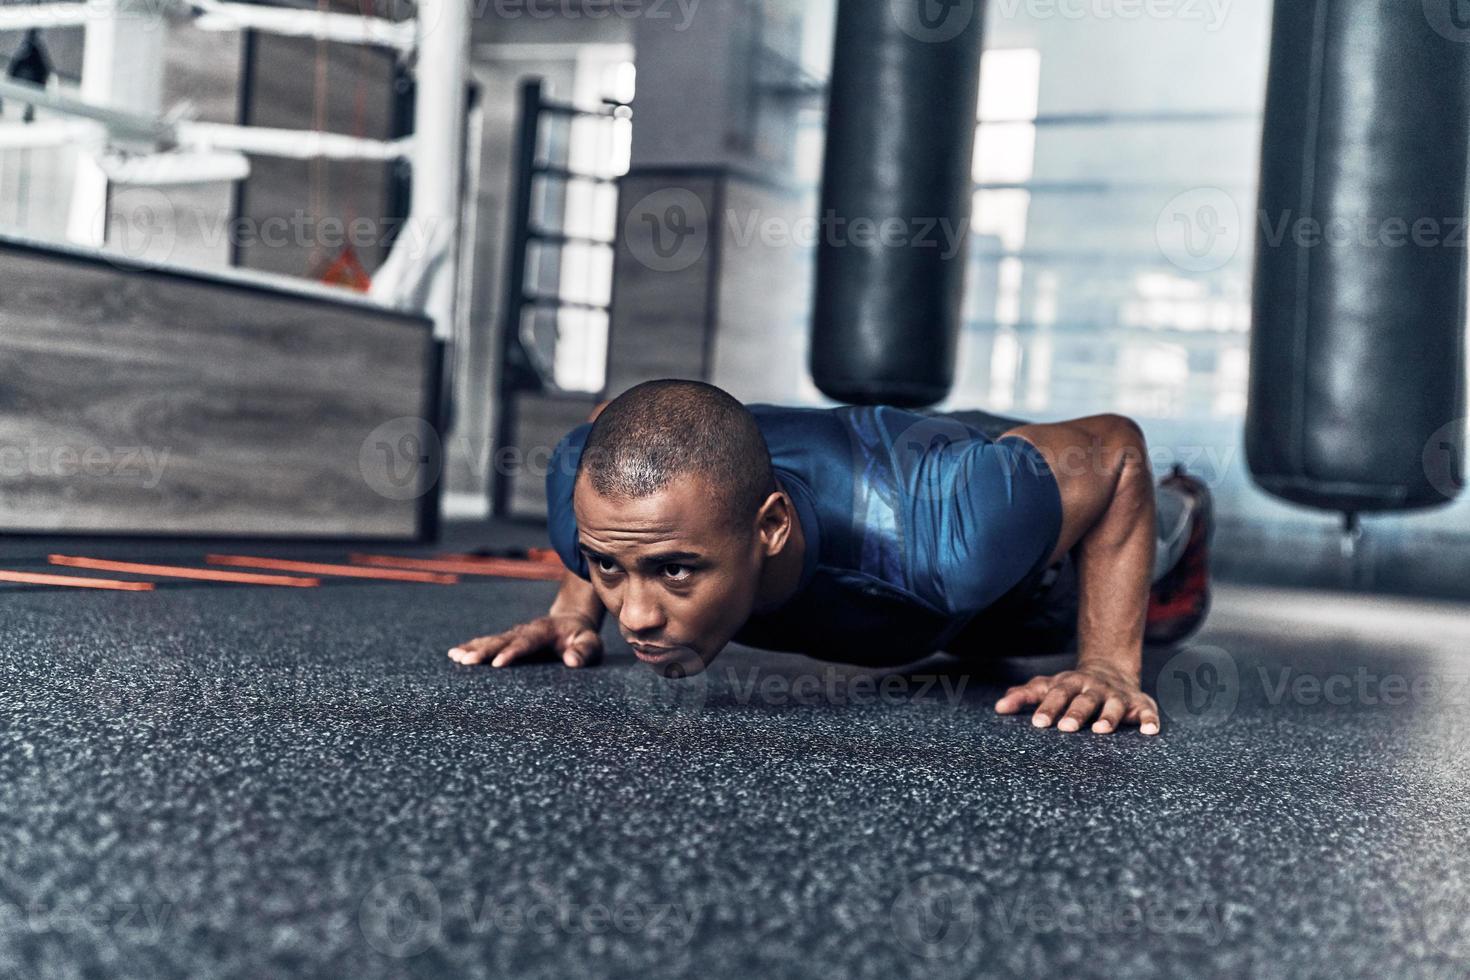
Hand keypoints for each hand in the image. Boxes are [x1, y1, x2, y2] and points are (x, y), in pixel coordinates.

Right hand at [447, 614, 602, 668]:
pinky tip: (455, 654)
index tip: (497, 664)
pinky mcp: (509, 640)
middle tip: (466, 661)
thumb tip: (572, 661)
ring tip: (455, 656)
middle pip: (503, 640)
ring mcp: (515, 634)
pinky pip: (488, 642)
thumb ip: (584, 651)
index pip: (527, 642)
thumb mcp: (591, 644)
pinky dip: (472, 646)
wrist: (572, 621)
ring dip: (473, 648)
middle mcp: (526, 630)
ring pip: (492, 640)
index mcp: (545, 630)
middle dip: (484, 651)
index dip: (512, 652)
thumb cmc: (582, 637)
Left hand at [994, 663, 1160, 734]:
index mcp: (1070, 684)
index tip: (1037, 724)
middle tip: (1065, 728)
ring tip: (1101, 730)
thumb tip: (999, 708)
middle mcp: (1094, 688)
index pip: (1056, 695)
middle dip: (1075, 713)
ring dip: (1108, 717)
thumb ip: (1025, 695)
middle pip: (1084, 700)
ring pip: (1113, 706)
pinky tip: (1149, 731)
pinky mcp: (1139, 704)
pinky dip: (1149, 719)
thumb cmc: (1071, 686)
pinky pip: (1147, 711)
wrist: (1109, 669)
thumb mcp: (1048, 686)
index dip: (1047, 708)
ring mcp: (1117, 696)